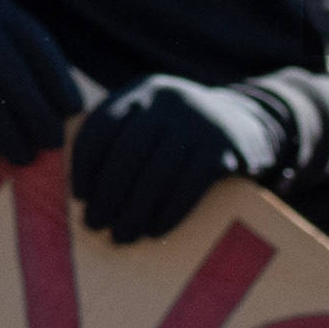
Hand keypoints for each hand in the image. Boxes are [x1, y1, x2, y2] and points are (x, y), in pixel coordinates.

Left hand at [68, 76, 282, 243]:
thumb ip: (120, 139)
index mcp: (142, 91)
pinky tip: (155, 231)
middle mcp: (169, 99)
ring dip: (134, 210)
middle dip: (107, 194)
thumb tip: (82, 192)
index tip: (79, 196)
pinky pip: (190, 186)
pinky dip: (169, 212)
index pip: (102, 125)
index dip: (85, 163)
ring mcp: (199, 121)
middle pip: (127, 152)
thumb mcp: (153, 119)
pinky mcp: (224, 146)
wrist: (249, 123)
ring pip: (157, 173)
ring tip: (121, 236)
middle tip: (94, 225)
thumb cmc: (183, 133)